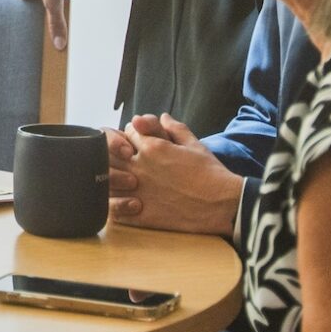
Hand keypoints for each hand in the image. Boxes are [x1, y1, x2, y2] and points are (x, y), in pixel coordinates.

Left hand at [112, 113, 245, 235]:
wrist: (223, 205)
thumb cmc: (211, 173)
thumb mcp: (195, 145)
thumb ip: (175, 128)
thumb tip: (163, 116)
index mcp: (152, 148)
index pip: (128, 130)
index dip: (133, 133)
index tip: (139, 140)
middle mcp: (140, 167)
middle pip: (111, 152)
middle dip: (115, 152)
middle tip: (124, 159)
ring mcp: (138, 191)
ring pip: (107, 180)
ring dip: (111, 178)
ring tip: (121, 181)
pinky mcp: (141, 214)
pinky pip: (114, 209)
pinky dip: (114, 204)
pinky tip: (123, 202)